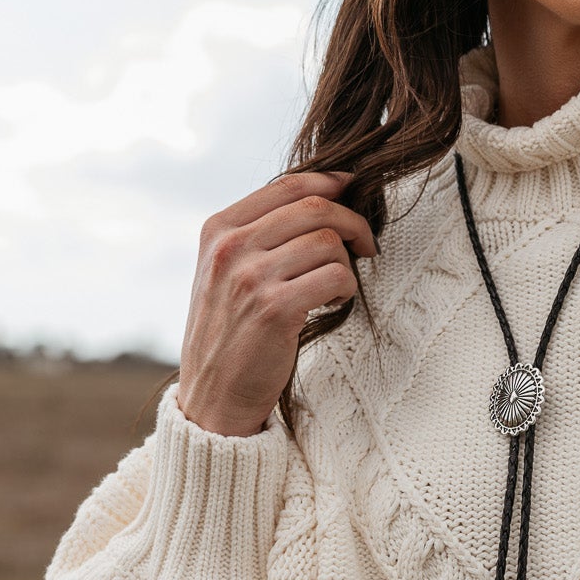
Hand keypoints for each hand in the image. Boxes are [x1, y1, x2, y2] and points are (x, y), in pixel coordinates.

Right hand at [177, 171, 375, 436]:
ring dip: (348, 263)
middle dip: (353, 221)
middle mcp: (230, 247)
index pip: (288, 184)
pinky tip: (333, 303)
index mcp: (218, 229)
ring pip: (329, 241)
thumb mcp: (224, 271)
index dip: (332, 183)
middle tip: (367, 244)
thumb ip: (259, 234)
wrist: (212, 397)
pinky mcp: (275, 308)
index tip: (354, 194)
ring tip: (338, 286)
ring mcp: (250, 277)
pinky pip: (336, 277)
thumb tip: (326, 197)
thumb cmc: (230, 332)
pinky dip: (347, 288)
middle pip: (315, 206)